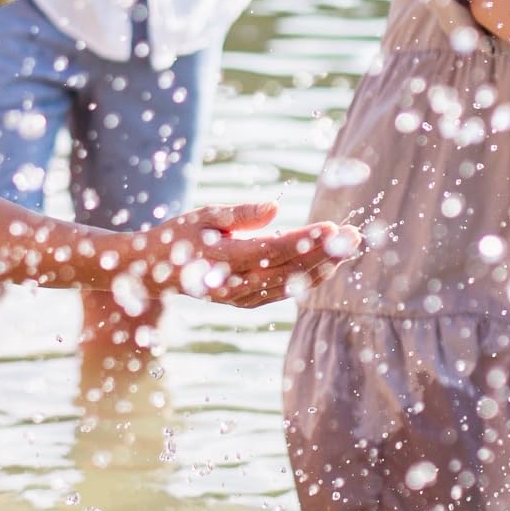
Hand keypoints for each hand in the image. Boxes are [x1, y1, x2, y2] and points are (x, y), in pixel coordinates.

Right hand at [111, 202, 360, 312]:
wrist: (155, 273)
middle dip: (325, 253)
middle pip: (290, 270)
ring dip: (323, 267)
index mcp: (225, 260)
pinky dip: (307, 280)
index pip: (275, 250)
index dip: (306, 240)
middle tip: (355, 236)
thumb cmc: (180, 236)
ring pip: (291, 285)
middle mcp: (236, 285)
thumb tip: (273, 208)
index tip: (333, 227)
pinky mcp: (246, 302)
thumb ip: (240, 214)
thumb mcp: (204, 215)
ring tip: (348, 248)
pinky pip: (283, 292)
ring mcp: (242, 298)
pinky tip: (328, 266)